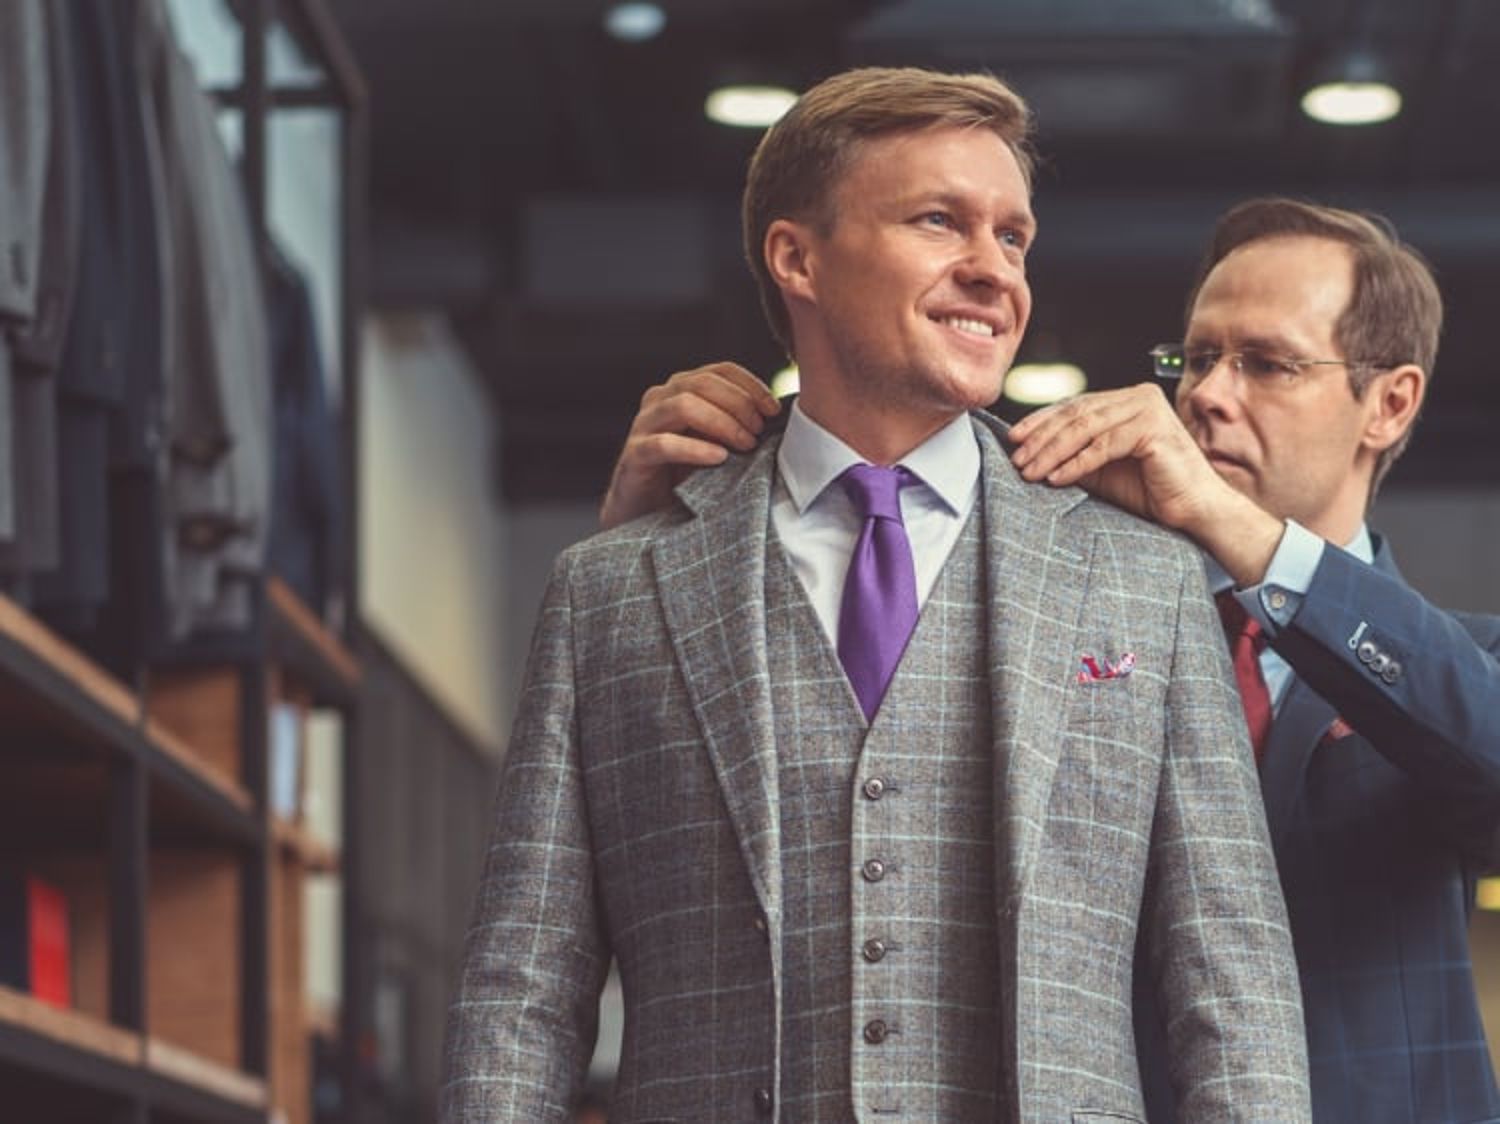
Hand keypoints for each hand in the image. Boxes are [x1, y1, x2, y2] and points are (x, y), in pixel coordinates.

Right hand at [599, 362, 780, 529]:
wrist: (648, 515)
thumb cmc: (688, 476)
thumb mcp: (718, 444)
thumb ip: (738, 424)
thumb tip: (777, 416)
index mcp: (682, 389)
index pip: (720, 370)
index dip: (751, 385)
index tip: (774, 409)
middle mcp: (660, 399)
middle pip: (703, 383)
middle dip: (738, 404)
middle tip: (760, 430)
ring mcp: (644, 425)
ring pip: (683, 405)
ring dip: (722, 423)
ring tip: (746, 444)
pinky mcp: (634, 455)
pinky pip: (664, 443)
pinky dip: (695, 449)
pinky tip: (719, 458)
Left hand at [1006, 384, 1282, 584]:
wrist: (1193, 510)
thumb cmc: (1149, 490)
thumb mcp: (1101, 467)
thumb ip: (1073, 452)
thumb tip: (1027, 450)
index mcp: (1128, 399)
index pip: (1075, 406)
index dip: (1041, 421)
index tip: (1013, 438)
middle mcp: (1139, 397)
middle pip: (1077, 414)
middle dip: (1041, 437)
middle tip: (1017, 458)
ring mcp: (1148, 409)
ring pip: (1085, 428)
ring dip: (1051, 451)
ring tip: (1029, 471)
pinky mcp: (1154, 429)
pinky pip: (1102, 446)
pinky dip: (1075, 463)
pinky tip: (1054, 478)